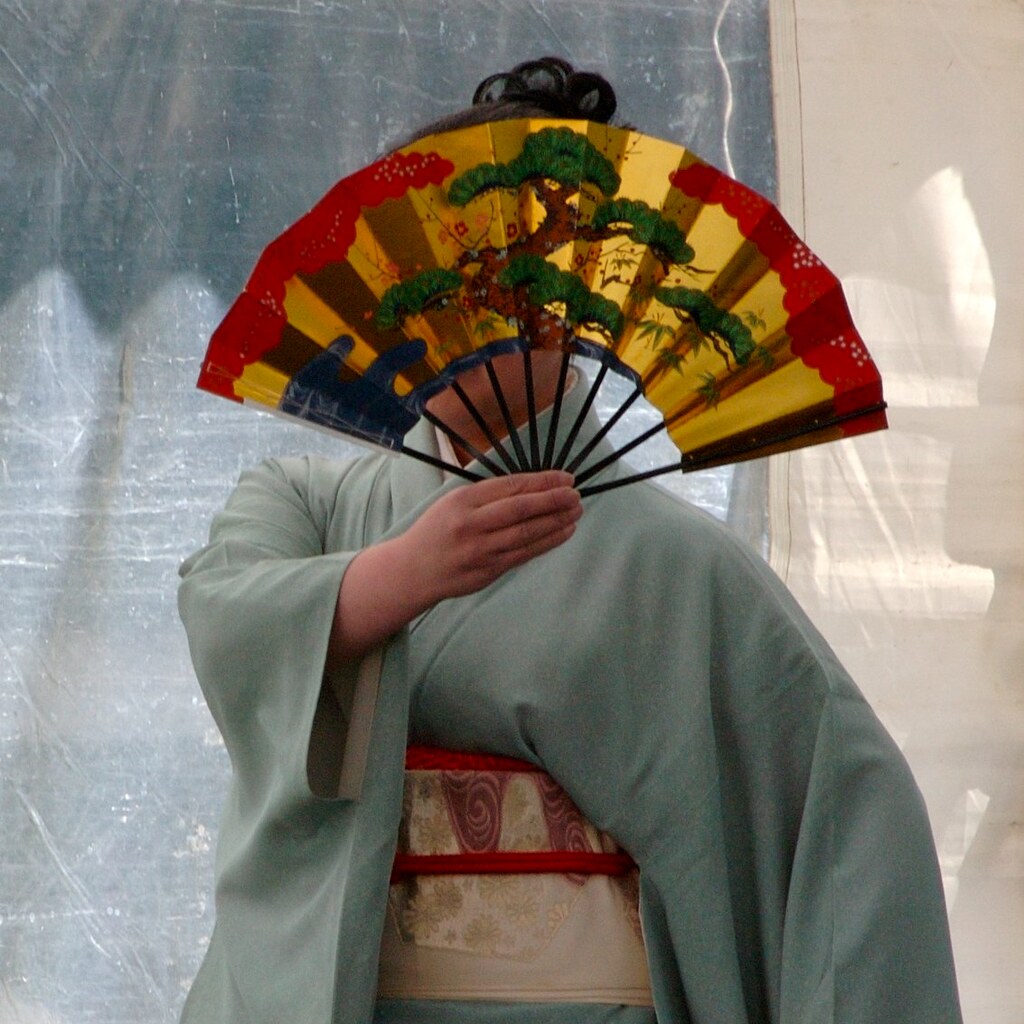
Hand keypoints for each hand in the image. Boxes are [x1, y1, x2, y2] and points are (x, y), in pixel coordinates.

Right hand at [399, 470, 581, 601]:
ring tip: (576, 511)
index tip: (564, 478)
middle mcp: (472, 525)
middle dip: (553, 500)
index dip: (541, 482)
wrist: (413, 570)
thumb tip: (533, 487)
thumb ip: (488, 496)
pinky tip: (564, 531)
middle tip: (575, 493)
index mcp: (462, 500)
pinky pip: (524, 553)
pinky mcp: (489, 570)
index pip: (510, 487)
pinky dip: (548, 541)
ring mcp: (481, 550)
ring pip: (526, 533)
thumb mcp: (453, 502)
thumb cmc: (437, 531)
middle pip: (521, 509)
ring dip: (556, 521)